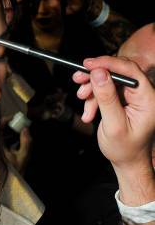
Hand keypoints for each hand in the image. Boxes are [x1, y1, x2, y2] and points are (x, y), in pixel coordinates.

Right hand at [73, 56, 154, 173]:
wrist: (127, 161)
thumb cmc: (124, 148)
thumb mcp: (113, 124)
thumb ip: (107, 98)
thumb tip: (99, 73)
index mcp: (148, 98)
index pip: (129, 71)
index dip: (108, 63)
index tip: (88, 64)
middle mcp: (142, 94)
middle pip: (117, 72)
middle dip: (95, 76)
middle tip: (78, 78)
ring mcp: (133, 96)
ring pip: (108, 80)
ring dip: (92, 89)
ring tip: (82, 100)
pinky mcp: (123, 99)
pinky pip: (105, 90)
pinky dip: (93, 98)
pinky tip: (88, 112)